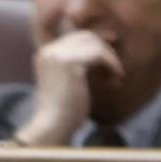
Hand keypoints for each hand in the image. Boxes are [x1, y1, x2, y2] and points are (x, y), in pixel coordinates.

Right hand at [17, 29, 121, 145]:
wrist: (53, 125)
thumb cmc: (64, 107)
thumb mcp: (68, 77)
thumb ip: (78, 60)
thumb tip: (107, 40)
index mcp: (45, 53)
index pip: (77, 37)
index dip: (97, 47)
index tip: (110, 62)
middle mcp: (49, 51)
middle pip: (87, 36)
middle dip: (105, 51)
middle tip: (114, 70)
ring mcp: (58, 56)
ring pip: (95, 43)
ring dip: (110, 59)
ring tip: (114, 77)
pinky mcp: (71, 64)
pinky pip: (100, 54)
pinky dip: (112, 65)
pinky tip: (115, 80)